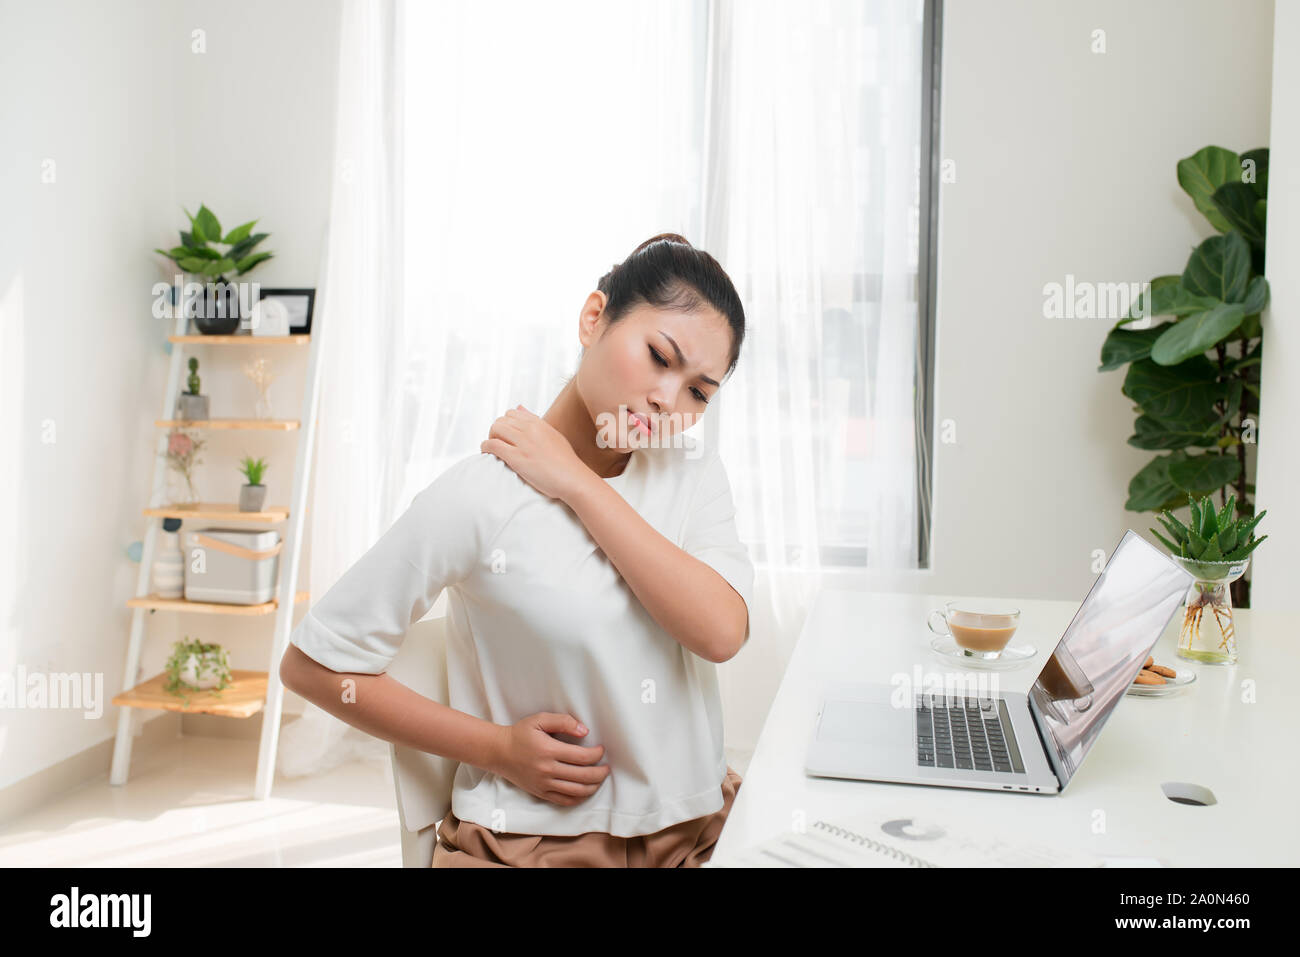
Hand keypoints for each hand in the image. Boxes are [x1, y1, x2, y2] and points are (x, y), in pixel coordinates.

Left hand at [481, 405, 587, 501]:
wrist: (574, 479)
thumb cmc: (566, 462)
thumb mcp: (552, 435)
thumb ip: (535, 421)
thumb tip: (519, 406)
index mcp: (539, 423)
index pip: (512, 413)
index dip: (506, 423)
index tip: (506, 435)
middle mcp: (531, 430)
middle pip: (501, 420)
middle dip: (496, 431)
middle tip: (497, 443)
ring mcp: (524, 443)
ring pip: (495, 429)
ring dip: (490, 438)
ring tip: (492, 449)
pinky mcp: (517, 457)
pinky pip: (493, 445)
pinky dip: (486, 447)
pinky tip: (487, 453)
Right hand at [490, 712, 610, 805]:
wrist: (499, 752)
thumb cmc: (520, 734)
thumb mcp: (540, 719)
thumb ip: (563, 721)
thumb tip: (584, 731)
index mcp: (549, 750)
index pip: (582, 757)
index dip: (597, 754)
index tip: (601, 749)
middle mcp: (547, 770)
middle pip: (583, 776)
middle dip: (600, 772)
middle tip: (606, 767)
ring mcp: (544, 784)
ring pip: (576, 791)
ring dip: (593, 786)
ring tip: (599, 779)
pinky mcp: (541, 793)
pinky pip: (564, 801)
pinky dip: (579, 798)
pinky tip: (585, 791)